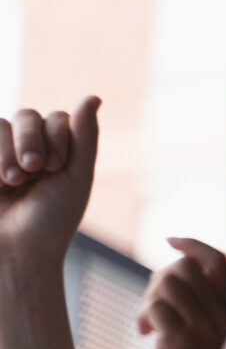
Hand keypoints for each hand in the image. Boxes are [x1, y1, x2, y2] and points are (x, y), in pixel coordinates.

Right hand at [0, 98, 101, 270]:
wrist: (15, 253)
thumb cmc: (51, 220)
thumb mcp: (76, 178)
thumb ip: (84, 137)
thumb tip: (93, 95)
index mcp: (55, 150)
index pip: (56, 118)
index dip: (58, 138)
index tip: (56, 169)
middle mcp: (26, 148)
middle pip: (27, 114)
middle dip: (31, 141)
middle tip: (32, 170)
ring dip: (6, 151)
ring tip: (10, 181)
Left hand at [133, 238, 225, 348]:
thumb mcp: (192, 335)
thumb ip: (193, 303)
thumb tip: (178, 262)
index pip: (219, 260)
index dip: (194, 244)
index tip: (170, 240)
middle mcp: (221, 320)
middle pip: (185, 266)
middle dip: (158, 278)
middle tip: (151, 307)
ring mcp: (204, 333)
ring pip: (167, 283)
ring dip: (147, 298)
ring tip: (147, 323)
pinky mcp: (181, 345)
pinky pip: (155, 306)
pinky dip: (143, 316)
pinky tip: (144, 335)